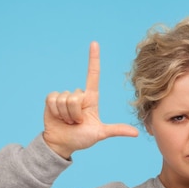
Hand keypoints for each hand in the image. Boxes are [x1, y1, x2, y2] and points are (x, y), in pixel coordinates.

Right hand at [43, 42, 138, 157]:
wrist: (62, 144)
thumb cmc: (81, 138)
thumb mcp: (100, 133)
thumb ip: (116, 130)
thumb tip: (136, 133)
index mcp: (91, 99)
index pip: (93, 75)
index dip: (93, 59)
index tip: (94, 43)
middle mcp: (78, 95)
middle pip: (76, 96)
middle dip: (75, 113)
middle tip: (76, 122)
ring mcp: (64, 96)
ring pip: (65, 99)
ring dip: (65, 114)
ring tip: (68, 121)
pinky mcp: (52, 99)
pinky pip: (53, 99)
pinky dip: (55, 111)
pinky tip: (58, 117)